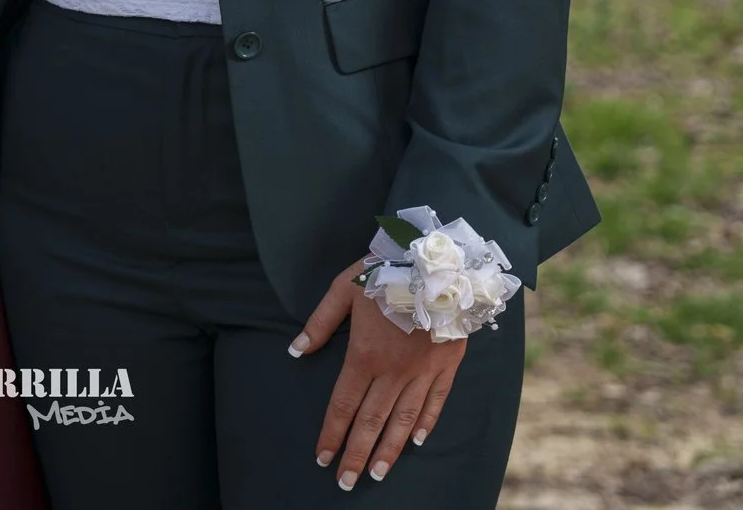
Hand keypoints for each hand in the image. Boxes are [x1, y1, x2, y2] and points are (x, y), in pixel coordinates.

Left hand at [290, 261, 467, 489]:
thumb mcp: (345, 287)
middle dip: (356, 454)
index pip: (343, 404)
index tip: (323, 458)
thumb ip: (320, 322)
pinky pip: (436, 401)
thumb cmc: (387, 269)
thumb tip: (296, 350)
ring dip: (388, 449)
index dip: (332, 433)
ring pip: (403, 419)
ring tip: (377, 474)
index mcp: (365, 354)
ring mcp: (423, 370)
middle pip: (371, 421)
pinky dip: (426, 423)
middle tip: (346, 483)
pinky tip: (416, 441)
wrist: (438, 259)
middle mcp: (394, 370)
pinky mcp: (447, 364)